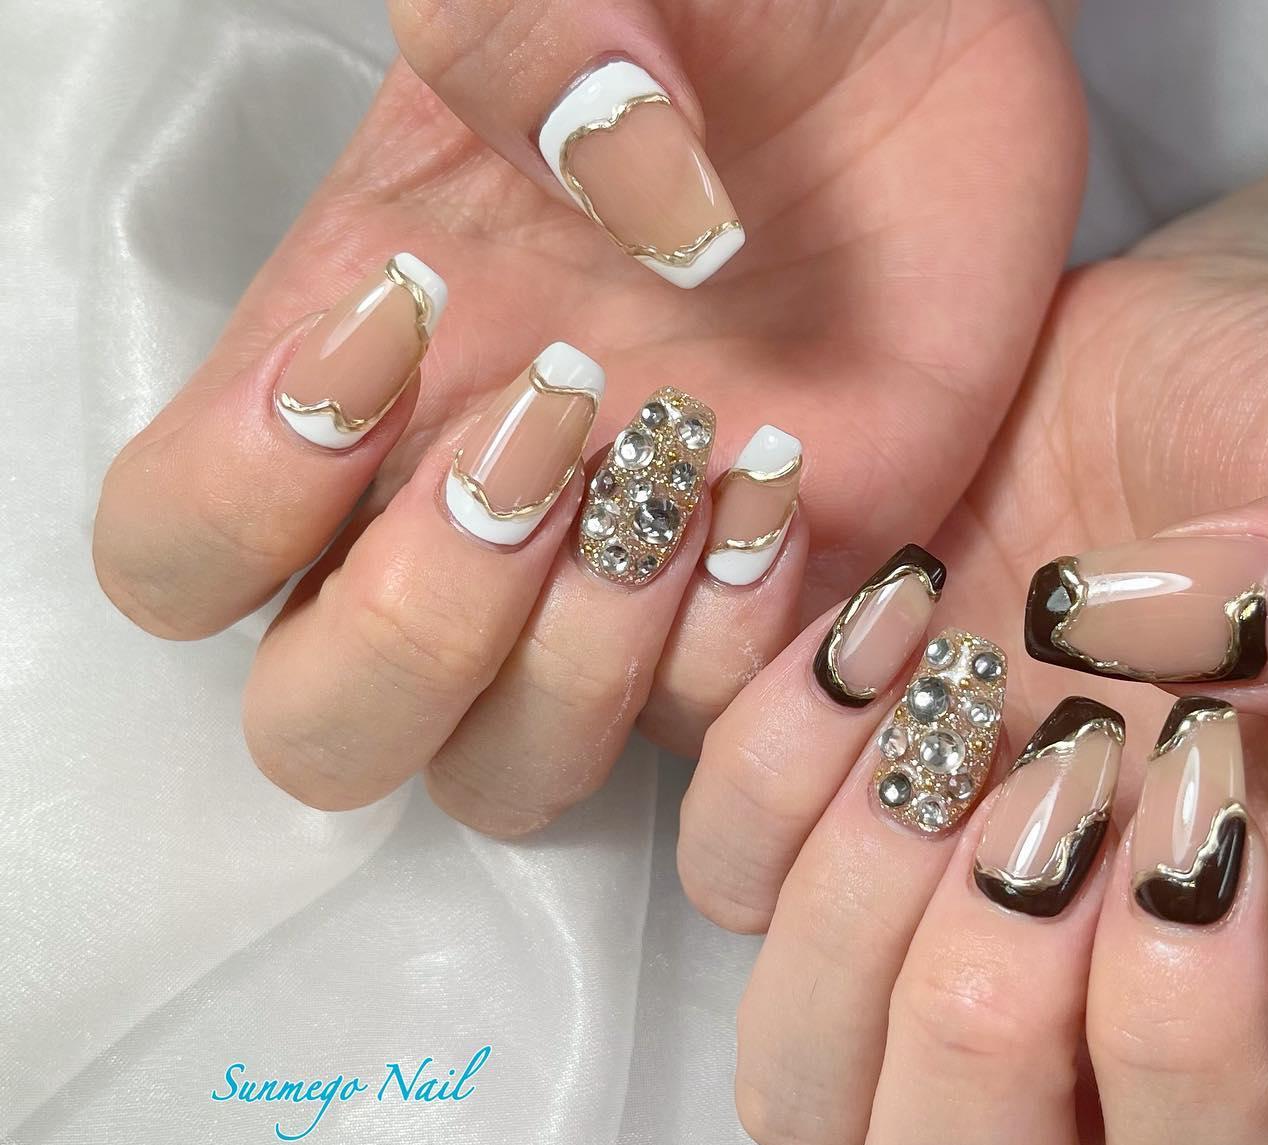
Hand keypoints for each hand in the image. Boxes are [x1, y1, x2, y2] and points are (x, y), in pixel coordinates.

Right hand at [91, 0, 1080, 834]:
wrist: (915, 46)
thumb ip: (512, 34)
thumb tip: (635, 218)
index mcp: (352, 379)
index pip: (178, 557)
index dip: (236, 502)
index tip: (394, 333)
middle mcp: (458, 517)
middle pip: (324, 730)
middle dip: (413, 632)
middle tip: (544, 444)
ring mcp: (610, 582)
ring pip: (504, 774)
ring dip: (574, 666)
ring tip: (684, 478)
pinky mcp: (760, 603)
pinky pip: (704, 728)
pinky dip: (733, 643)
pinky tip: (788, 482)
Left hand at [679, 72, 1267, 1144]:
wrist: (1149, 352)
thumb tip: (1154, 656)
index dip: (1173, 1053)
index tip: (1192, 798)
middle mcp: (1072, 1001)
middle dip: (971, 1024)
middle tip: (1043, 799)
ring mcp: (915, 911)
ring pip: (799, 1088)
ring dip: (851, 904)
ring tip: (952, 698)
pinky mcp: (804, 798)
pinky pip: (718, 873)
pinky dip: (770, 757)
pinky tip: (881, 617)